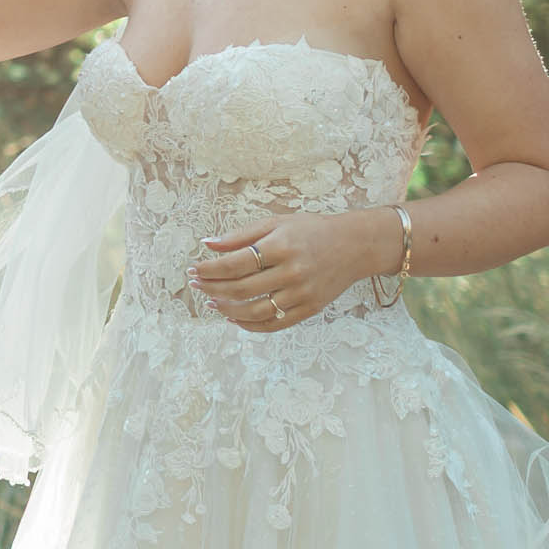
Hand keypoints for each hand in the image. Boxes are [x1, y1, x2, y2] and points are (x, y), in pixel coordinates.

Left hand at [188, 208, 401, 331]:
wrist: (354, 246)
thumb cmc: (311, 230)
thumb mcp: (276, 223)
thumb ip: (241, 235)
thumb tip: (207, 244)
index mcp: (281, 246)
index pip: (235, 264)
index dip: (210, 269)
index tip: (193, 269)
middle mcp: (291, 272)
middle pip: (241, 288)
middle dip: (212, 288)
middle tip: (196, 285)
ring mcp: (301, 294)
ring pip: (255, 311)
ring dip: (227, 309)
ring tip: (212, 302)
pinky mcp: (309, 309)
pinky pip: (274, 324)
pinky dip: (250, 325)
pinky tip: (234, 318)